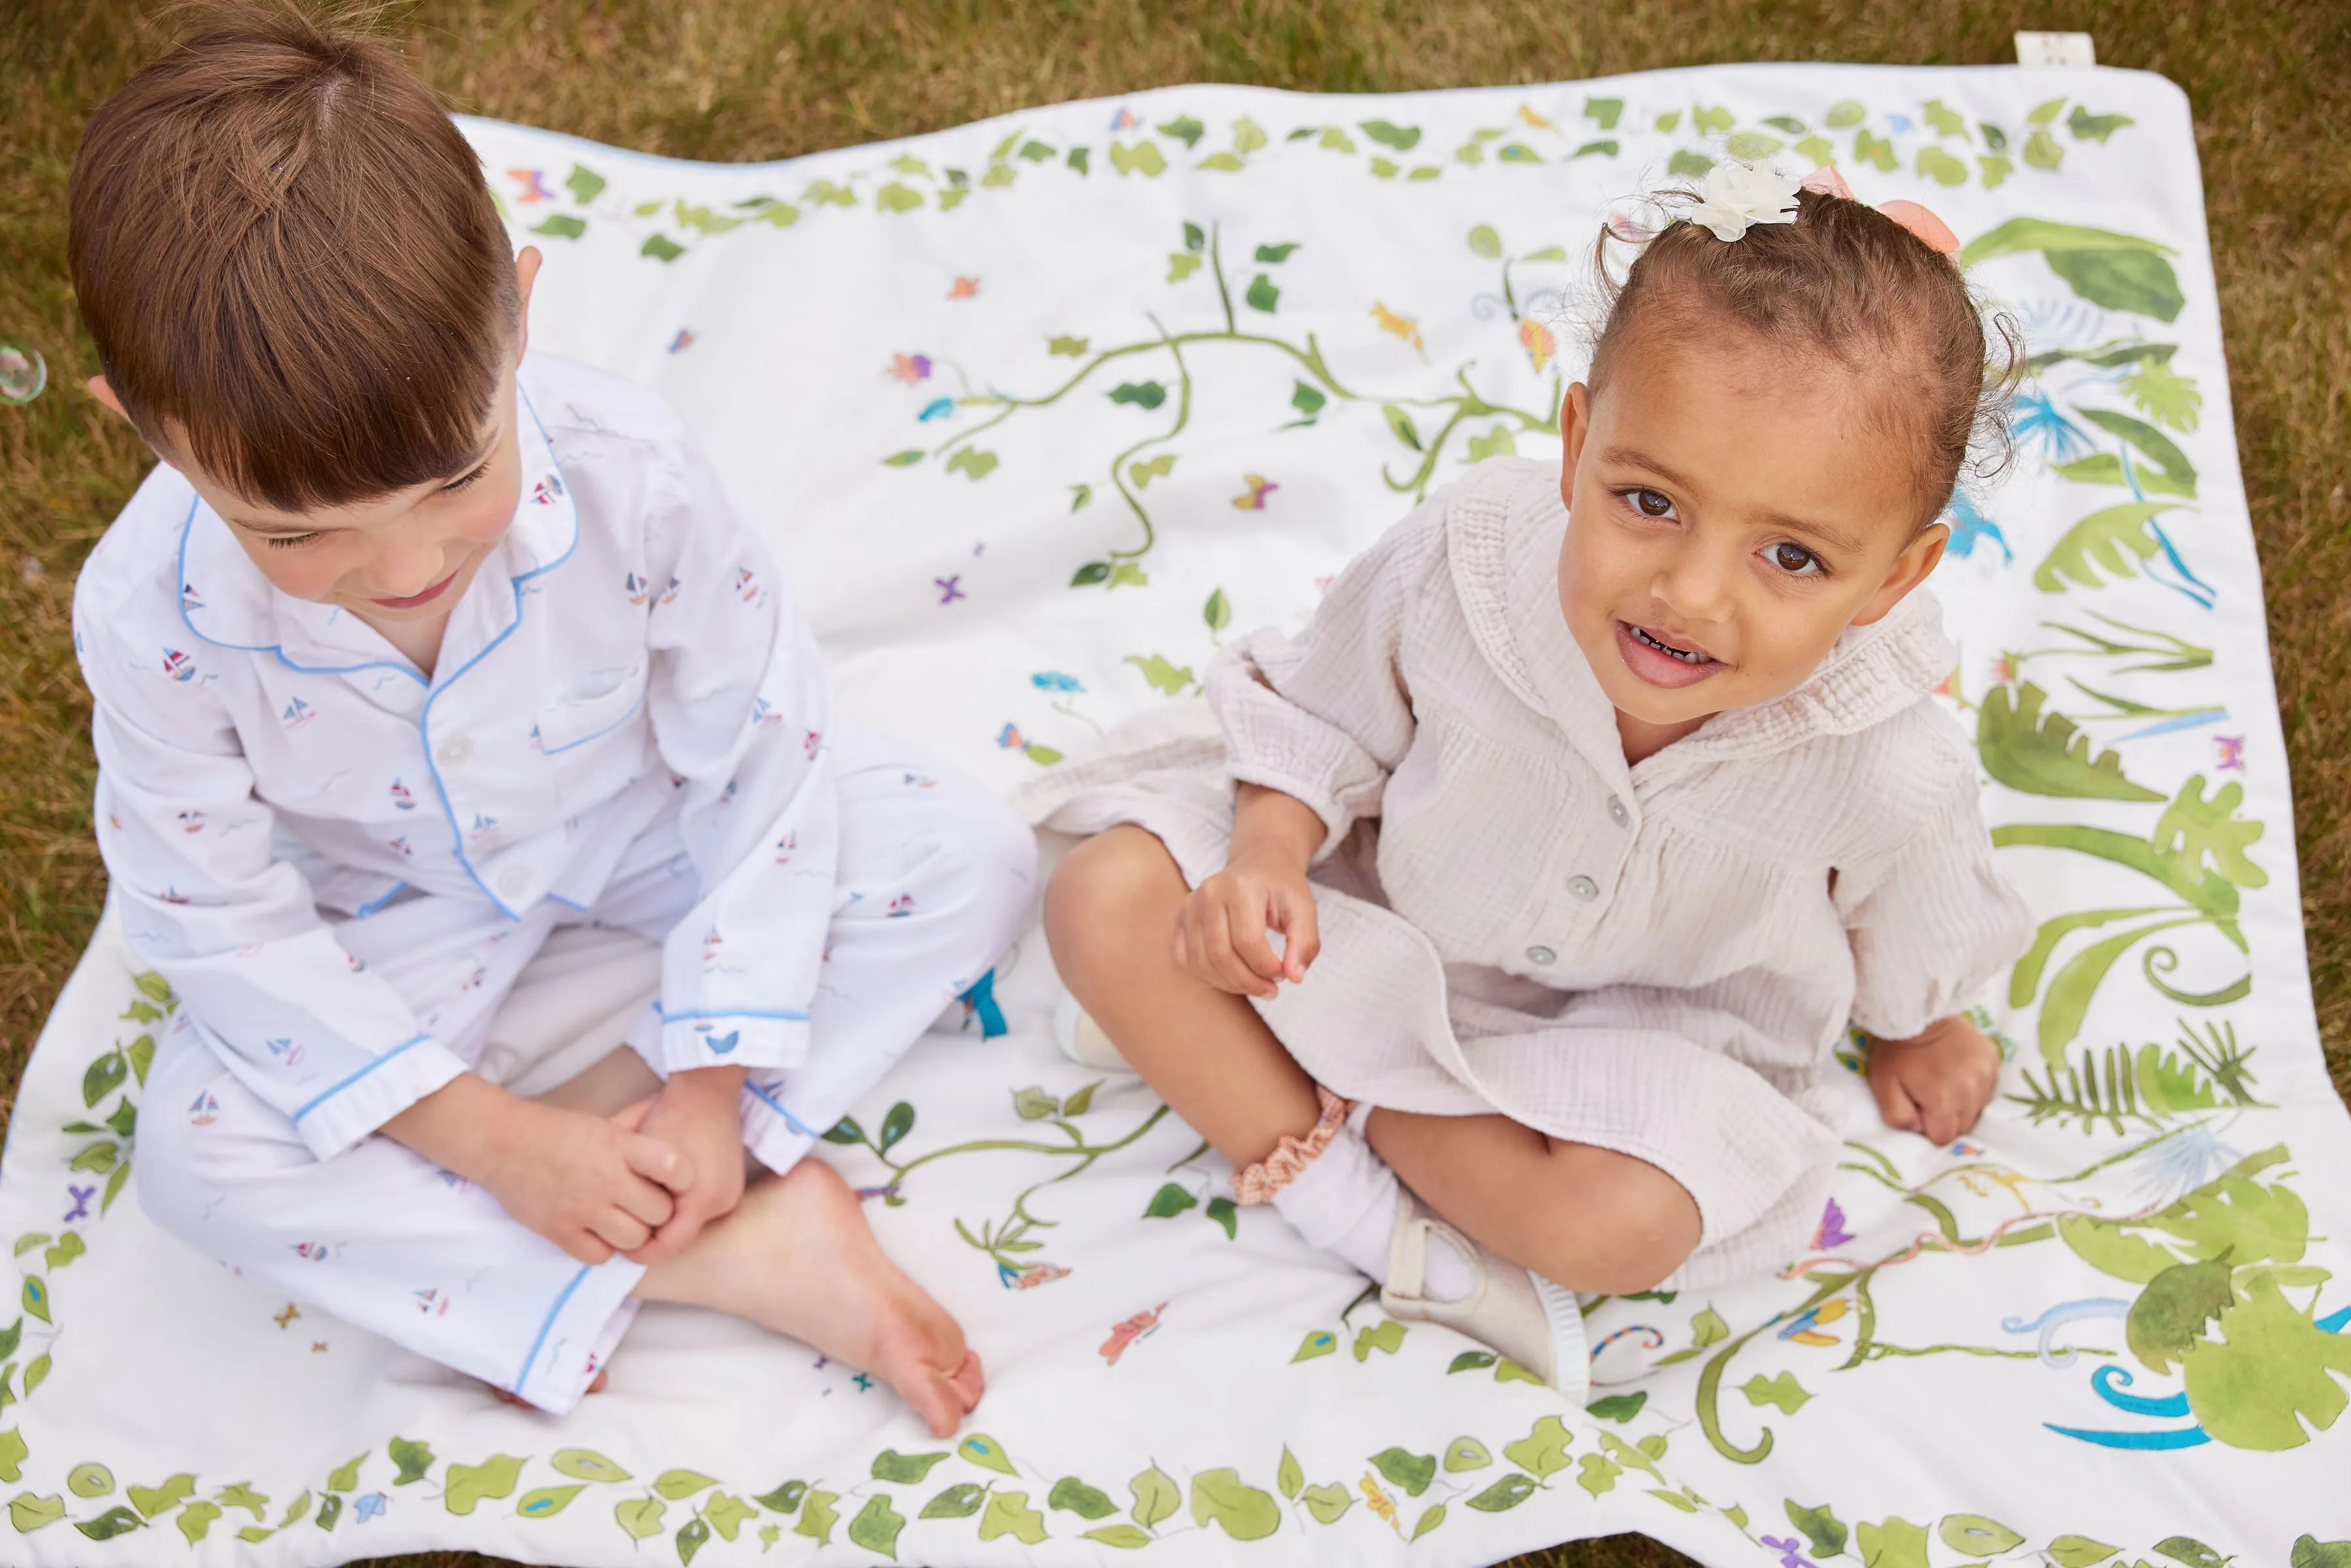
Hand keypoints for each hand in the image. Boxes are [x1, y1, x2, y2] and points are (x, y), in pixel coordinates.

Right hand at [383, 1075, 691, 1263]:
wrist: (503, 1143)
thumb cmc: (559, 1132)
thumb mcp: (607, 1125)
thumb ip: (639, 1142)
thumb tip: (678, 1150)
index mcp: (621, 1146)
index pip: (675, 1168)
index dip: (683, 1180)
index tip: (675, 1182)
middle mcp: (606, 1178)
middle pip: (660, 1213)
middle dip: (658, 1212)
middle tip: (645, 1206)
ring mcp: (582, 1208)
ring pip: (635, 1240)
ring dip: (634, 1234)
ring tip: (623, 1220)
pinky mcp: (559, 1231)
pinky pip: (600, 1256)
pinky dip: (603, 1248)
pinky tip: (597, 1231)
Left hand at [620, 1066, 748, 1264]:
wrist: (706, 1089)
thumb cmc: (669, 1118)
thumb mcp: (639, 1160)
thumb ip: (628, 1194)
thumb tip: (610, 1224)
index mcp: (701, 1200)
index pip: (667, 1249)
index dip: (640, 1251)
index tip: (619, 1243)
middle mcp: (722, 1202)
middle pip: (680, 1237)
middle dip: (654, 1234)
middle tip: (626, 1221)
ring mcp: (731, 1194)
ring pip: (691, 1223)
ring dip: (668, 1219)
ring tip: (645, 1200)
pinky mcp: (733, 1185)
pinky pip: (702, 1208)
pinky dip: (683, 1206)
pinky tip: (666, 1189)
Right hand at [1175, 855, 1320, 998]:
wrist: (1259, 866)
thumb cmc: (1281, 890)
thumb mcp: (1304, 910)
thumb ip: (1305, 943)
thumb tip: (1294, 977)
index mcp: (1240, 886)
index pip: (1247, 941)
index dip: (1266, 967)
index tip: (1284, 974)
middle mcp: (1208, 893)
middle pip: (1220, 955)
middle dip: (1249, 982)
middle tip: (1271, 988)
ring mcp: (1189, 906)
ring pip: (1201, 963)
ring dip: (1231, 985)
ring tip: (1255, 984)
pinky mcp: (1180, 920)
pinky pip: (1185, 961)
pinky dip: (1209, 978)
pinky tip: (1232, 977)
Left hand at [1867, 1015, 2001, 1145]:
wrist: (1917, 1009)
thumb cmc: (1897, 1049)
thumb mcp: (1883, 1085)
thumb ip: (1898, 1115)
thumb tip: (1917, 1128)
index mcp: (1944, 1102)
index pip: (1943, 1137)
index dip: (1928, 1127)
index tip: (1919, 1108)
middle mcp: (1972, 1092)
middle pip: (1963, 1124)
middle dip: (1945, 1117)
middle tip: (1930, 1094)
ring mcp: (1986, 1074)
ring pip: (1978, 1106)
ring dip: (1962, 1101)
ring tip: (1944, 1081)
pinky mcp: (1993, 1058)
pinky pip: (1987, 1085)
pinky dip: (1974, 1083)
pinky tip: (1958, 1069)